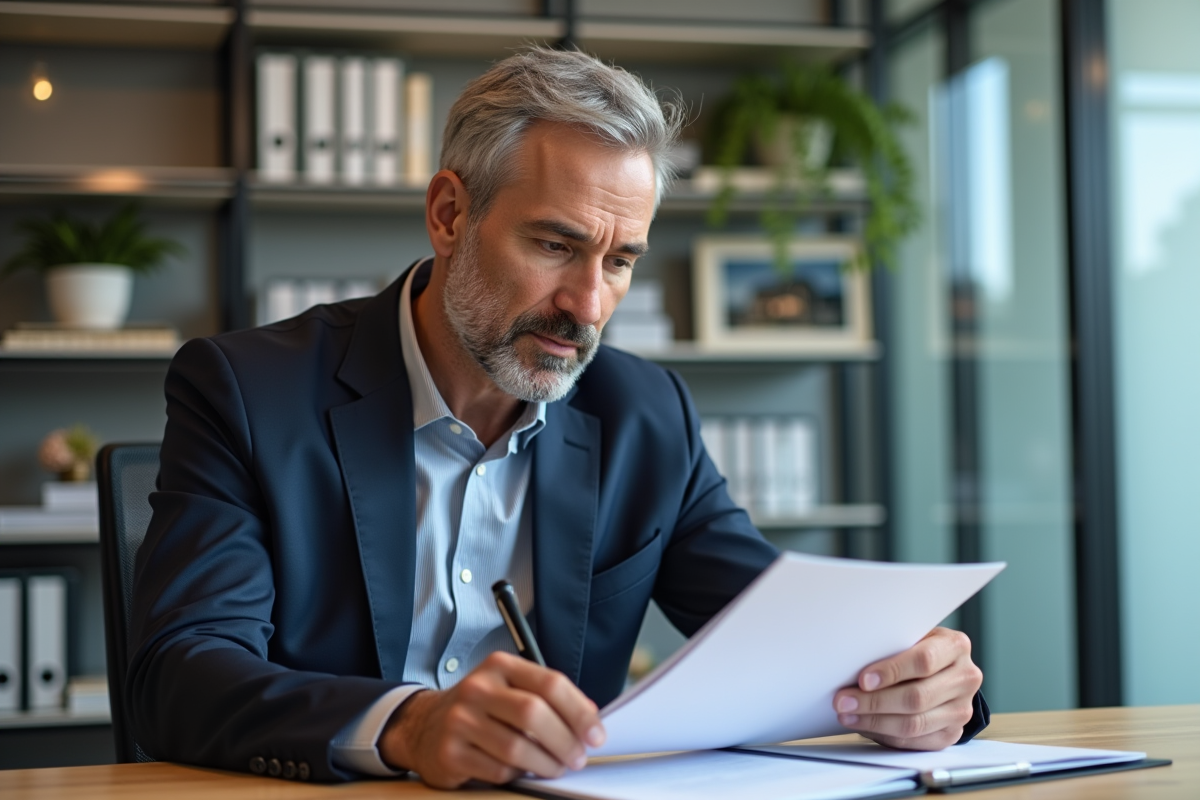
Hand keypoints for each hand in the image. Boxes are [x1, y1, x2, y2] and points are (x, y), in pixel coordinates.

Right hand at [378, 651, 604, 788]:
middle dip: (565, 741)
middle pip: (533, 714)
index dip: (579, 712)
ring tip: (556, 769)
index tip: (596, 734)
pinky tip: (521, 772)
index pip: (549, 684)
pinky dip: (516, 775)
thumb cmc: (480, 708)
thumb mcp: (510, 689)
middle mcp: (477, 688)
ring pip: (516, 747)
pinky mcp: (449, 752)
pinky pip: (497, 770)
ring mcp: (460, 720)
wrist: (423, 725)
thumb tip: (590, 718)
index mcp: (499, 667)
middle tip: (578, 758)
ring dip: (545, 764)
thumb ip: (546, 697)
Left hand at [833, 627, 981, 750]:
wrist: (944, 670)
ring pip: (915, 723)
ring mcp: (961, 709)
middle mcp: (965, 678)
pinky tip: (865, 726)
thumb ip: (891, 644)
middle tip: (844, 701)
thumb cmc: (918, 647)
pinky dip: (886, 735)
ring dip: (875, 721)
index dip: (891, 672)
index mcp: (955, 646)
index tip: (863, 680)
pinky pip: (916, 741)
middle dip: (874, 701)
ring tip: (848, 715)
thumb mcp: (910, 635)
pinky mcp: (952, 733)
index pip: (924, 661)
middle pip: (917, 697)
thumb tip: (851, 661)